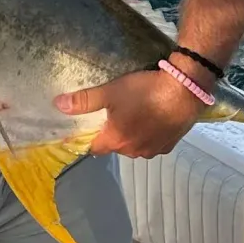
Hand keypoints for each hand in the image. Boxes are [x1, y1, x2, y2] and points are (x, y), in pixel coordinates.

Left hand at [56, 61, 210, 157]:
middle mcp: (133, 151)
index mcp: (116, 141)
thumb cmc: (145, 91)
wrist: (185, 91)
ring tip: (134, 115)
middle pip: (114, 146)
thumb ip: (84, 101)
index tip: (86, 127)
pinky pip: (152, 144)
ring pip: (134, 146)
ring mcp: (152, 151)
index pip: (93, 148)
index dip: (88, 138)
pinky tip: (153, 119)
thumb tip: (59, 105)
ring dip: (131, 135)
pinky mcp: (169, 146)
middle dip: (111, 134)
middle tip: (113, 114)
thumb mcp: (111, 92)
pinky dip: (149, 135)